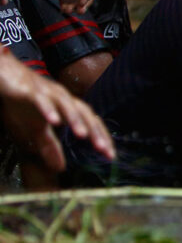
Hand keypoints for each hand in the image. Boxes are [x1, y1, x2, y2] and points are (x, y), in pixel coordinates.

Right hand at [0, 51, 113, 170]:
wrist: (5, 75)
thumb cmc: (23, 102)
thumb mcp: (36, 128)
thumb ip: (50, 146)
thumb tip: (60, 168)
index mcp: (67, 107)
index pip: (91, 123)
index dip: (102, 138)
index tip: (110, 156)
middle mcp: (63, 98)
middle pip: (85, 113)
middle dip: (95, 132)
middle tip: (103, 149)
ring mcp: (48, 93)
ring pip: (67, 105)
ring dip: (75, 120)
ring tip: (83, 135)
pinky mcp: (31, 91)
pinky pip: (42, 100)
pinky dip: (48, 109)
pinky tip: (53, 120)